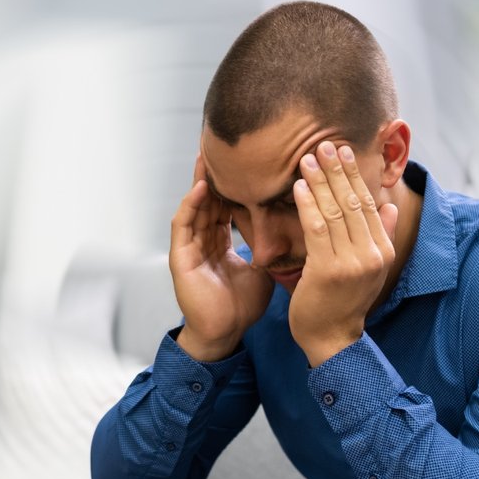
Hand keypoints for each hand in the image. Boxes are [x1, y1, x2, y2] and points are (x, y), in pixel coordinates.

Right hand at [170, 152, 272, 360]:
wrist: (226, 333)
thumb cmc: (241, 306)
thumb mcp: (263, 269)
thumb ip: (272, 249)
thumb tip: (297, 230)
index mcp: (220, 242)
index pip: (226, 205)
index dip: (235, 184)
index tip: (248, 161)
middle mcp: (203, 240)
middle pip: (208, 199)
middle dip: (215, 174)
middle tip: (223, 145)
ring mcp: (190, 248)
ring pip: (194, 206)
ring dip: (199, 181)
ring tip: (207, 156)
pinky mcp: (180, 258)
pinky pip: (183, 226)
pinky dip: (190, 206)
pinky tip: (201, 188)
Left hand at [288, 141, 398, 366]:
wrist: (332, 339)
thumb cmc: (345, 301)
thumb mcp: (372, 269)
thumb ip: (384, 236)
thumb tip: (392, 206)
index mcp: (383, 250)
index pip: (369, 203)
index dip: (354, 175)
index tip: (342, 151)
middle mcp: (372, 254)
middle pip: (354, 202)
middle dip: (337, 171)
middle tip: (323, 144)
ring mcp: (351, 263)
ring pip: (334, 212)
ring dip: (320, 182)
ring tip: (307, 158)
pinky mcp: (328, 271)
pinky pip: (317, 229)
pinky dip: (307, 205)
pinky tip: (298, 186)